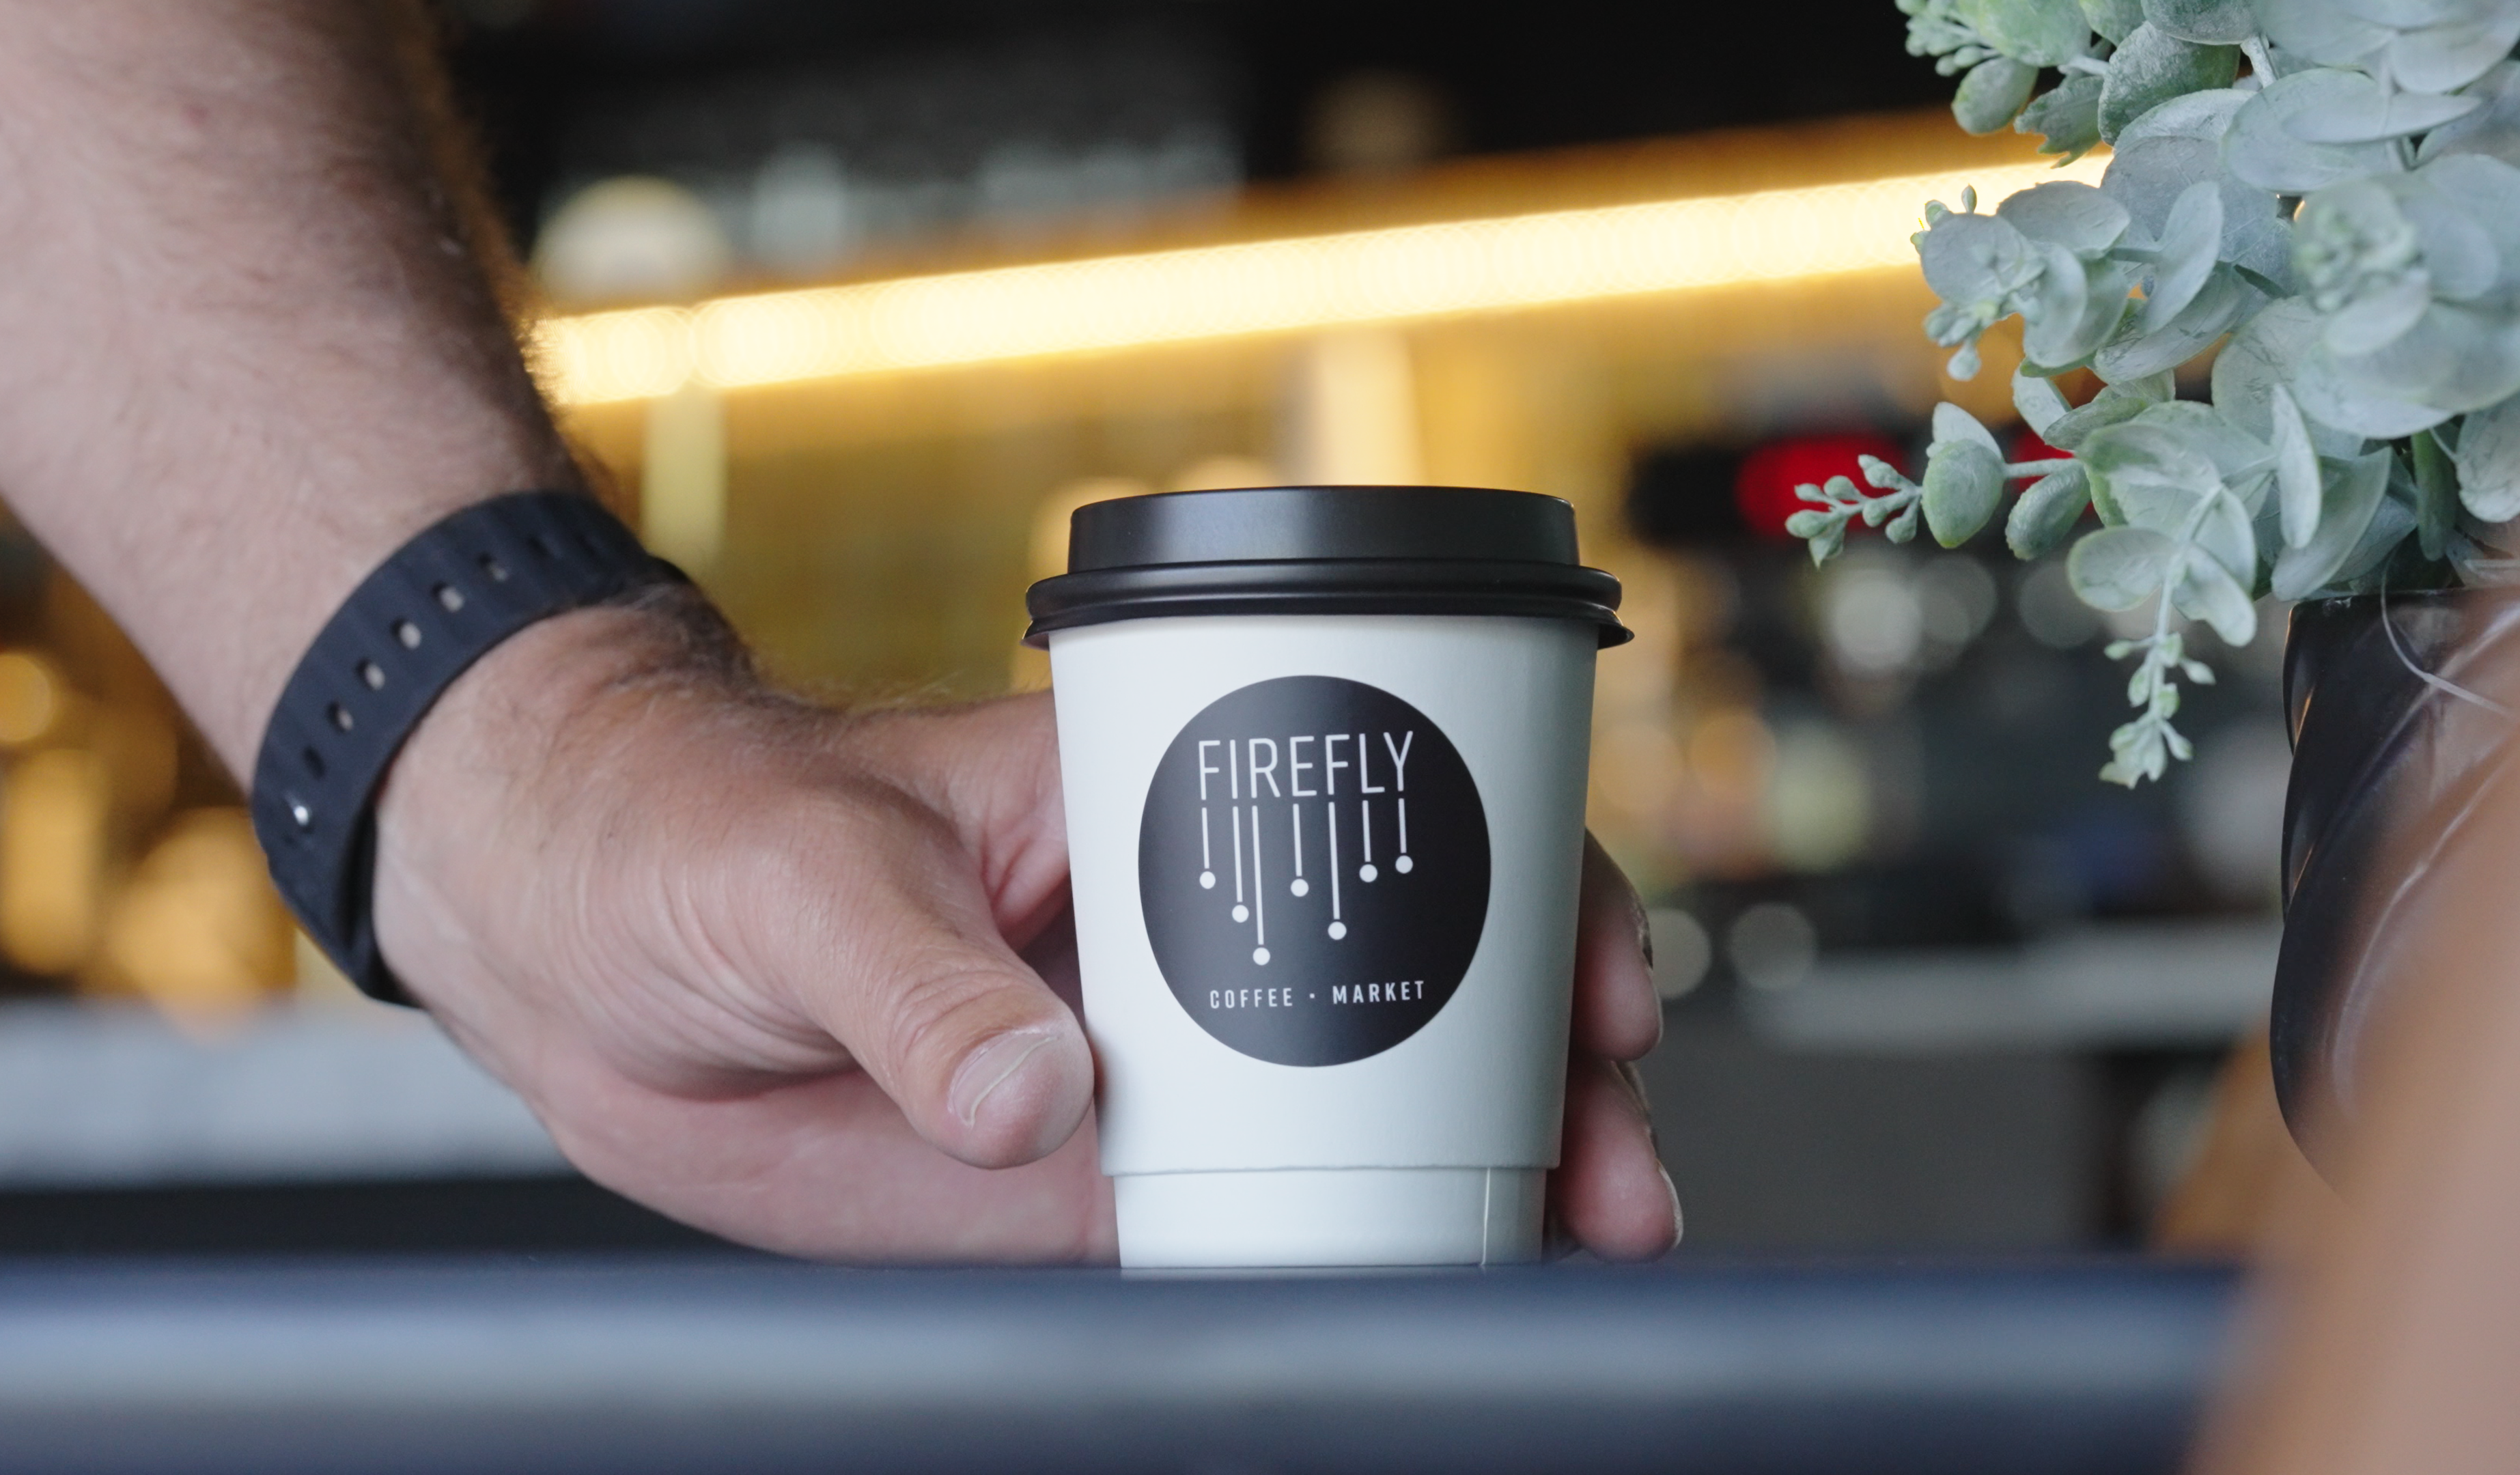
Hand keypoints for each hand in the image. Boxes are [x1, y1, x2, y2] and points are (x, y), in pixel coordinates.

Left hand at [372, 595, 1681, 1261]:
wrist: (563, 935)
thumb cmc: (682, 820)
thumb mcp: (801, 877)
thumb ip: (919, 986)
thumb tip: (1040, 1097)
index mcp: (1139, 807)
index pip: (1374, 827)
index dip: (1517, 896)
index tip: (1595, 985)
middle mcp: (1167, 939)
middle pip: (1406, 996)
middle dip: (1545, 1076)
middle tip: (1617, 1175)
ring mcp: (1134, 1063)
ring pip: (1341, 1127)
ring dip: (1467, 1184)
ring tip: (1572, 1248)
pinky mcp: (1069, 1181)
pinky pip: (1225, 1227)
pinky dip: (1324, 1265)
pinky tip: (1408, 1303)